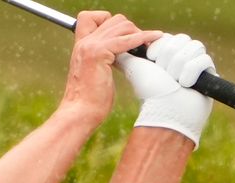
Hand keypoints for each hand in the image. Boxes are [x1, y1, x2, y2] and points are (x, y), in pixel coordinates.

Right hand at [60, 11, 161, 125]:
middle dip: (131, 29)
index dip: (108, 21)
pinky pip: (127, 39)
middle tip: (140, 46)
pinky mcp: (98, 54)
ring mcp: (90, 47)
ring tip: (147, 47)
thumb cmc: (89, 100)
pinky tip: (155, 38)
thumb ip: (103, 59)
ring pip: (122, 25)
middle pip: (113, 19)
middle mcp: (84, 43)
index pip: (90, 17)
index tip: (121, 38)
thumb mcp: (95, 73)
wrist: (80, 113)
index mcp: (80, 46)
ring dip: (138, 33)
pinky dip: (144, 37)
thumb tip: (122, 54)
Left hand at [116, 34, 215, 147]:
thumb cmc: (150, 91)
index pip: (169, 36)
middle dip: (169, 57)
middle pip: (183, 39)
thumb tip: (115, 46)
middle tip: (164, 74)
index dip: (160, 46)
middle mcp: (182, 57)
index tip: (151, 59)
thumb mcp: (134, 69)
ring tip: (174, 81)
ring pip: (195, 46)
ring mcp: (197, 64)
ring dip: (179, 66)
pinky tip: (185, 85)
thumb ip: (126, 56)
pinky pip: (204, 60)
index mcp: (166, 54)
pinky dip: (191, 73)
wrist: (166, 110)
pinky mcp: (210, 73)